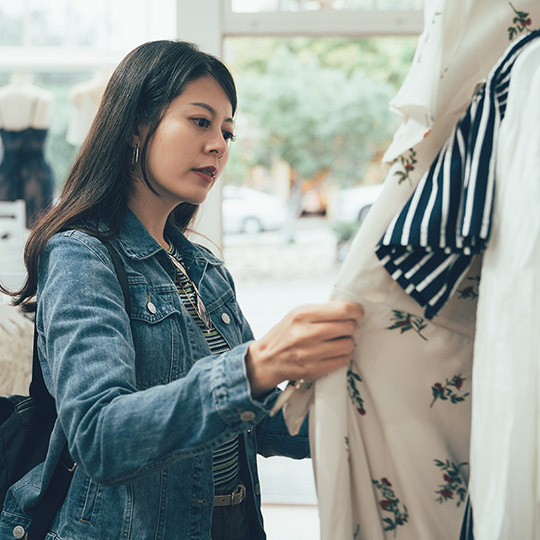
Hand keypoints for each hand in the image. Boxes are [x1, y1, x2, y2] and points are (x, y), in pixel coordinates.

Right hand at [245, 300, 363, 397]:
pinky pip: (343, 360)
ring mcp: (310, 353)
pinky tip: (335, 352)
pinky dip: (343, 356)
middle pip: (348, 327)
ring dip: (348, 342)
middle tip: (345, 327)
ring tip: (338, 341)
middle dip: (351, 326)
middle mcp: (306, 334)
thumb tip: (351, 309)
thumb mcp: (298, 314)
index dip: (356, 310)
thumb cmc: (286, 333)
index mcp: (303, 315)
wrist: (267, 359)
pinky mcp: (314, 369)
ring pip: (348, 345)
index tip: (358, 312)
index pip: (343, 310)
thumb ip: (322, 310)